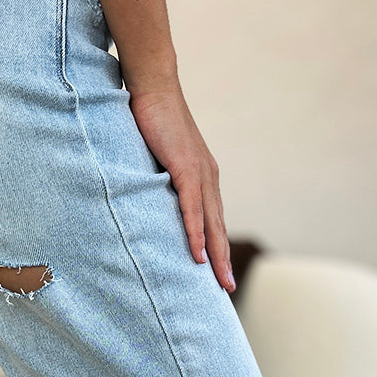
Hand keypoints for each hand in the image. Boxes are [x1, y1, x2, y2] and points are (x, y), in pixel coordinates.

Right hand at [128, 82, 234, 293]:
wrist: (153, 87)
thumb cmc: (151, 120)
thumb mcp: (158, 158)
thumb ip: (159, 179)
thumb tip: (149, 199)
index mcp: (203, 176)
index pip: (213, 219)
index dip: (217, 247)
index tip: (218, 273)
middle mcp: (207, 177)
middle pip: (218, 227)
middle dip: (223, 260)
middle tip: (227, 290)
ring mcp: (198, 172)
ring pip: (210, 222)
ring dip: (215, 254)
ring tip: (218, 281)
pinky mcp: (185, 167)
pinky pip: (191, 207)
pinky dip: (195, 232)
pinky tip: (197, 253)